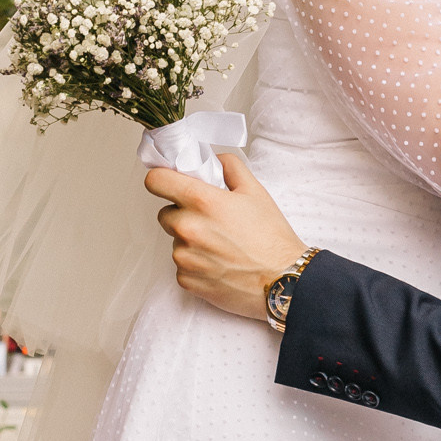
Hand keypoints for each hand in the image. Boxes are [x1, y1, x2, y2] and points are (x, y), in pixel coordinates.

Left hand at [145, 148, 307, 321]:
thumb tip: (215, 160)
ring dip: (190, 241)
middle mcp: (188, 228)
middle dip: (182, 214)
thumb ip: (231, 167)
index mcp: (202, 202)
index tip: (168, 184)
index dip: (162, 180)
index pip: (156, 181)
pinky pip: (182, 266)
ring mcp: (184, 257)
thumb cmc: (272, 239)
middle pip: (165, 214)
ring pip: (175, 241)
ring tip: (221, 246)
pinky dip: (196, 264)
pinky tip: (219, 264)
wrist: (283, 281)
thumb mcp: (256, 192)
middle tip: (210, 220)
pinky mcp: (186, 279)